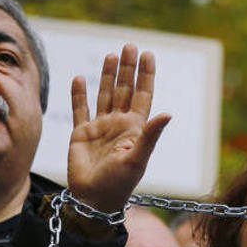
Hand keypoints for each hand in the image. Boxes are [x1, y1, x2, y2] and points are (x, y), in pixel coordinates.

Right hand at [67, 44, 170, 212]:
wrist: (94, 200)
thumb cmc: (119, 183)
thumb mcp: (138, 158)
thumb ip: (151, 135)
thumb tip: (168, 113)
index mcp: (135, 128)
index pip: (143, 95)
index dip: (146, 75)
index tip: (148, 54)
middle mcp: (118, 124)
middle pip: (124, 89)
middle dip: (127, 68)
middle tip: (130, 46)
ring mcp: (100, 128)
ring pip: (104, 95)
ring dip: (107, 75)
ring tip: (111, 55)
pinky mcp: (81, 134)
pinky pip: (79, 110)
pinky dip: (79, 94)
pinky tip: (79, 78)